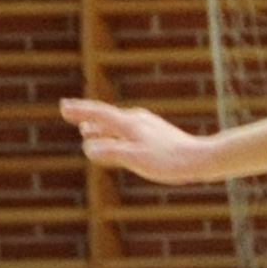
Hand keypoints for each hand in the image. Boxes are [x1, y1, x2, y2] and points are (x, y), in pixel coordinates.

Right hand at [60, 97, 213, 184]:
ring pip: (119, 125)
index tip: (64, 106)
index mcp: (130, 124)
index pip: (99, 114)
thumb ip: (112, 152)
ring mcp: (150, 127)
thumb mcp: (136, 159)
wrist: (203, 159)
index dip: (80, 111)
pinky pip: (131, 132)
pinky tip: (122, 140)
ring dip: (101, 127)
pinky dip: (117, 134)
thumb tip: (89, 148)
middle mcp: (138, 120)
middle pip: (107, 117)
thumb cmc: (169, 161)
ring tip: (89, 129)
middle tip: (70, 112)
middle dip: (88, 117)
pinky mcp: (159, 135)